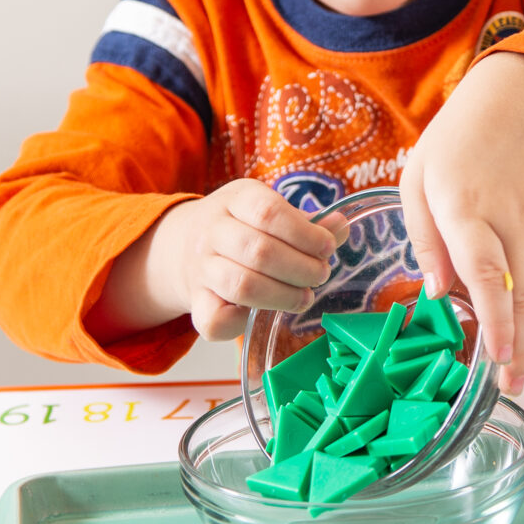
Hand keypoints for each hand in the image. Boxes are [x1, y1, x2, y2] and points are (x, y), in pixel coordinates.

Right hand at [170, 181, 349, 340]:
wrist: (183, 244)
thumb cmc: (240, 226)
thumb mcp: (269, 210)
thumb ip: (305, 222)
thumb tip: (340, 226)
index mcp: (235, 199)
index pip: (268, 212)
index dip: (304, 234)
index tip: (327, 248)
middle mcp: (212, 230)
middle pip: (259, 252)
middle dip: (301, 268)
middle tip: (320, 275)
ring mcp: (200, 267)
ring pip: (242, 286)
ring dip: (283, 296)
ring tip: (304, 297)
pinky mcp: (195, 301)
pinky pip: (213, 320)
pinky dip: (240, 323)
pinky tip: (262, 313)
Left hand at [398, 52, 523, 394]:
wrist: (522, 102)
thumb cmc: (456, 143)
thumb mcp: (418, 180)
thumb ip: (424, 240)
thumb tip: (435, 294)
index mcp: (466, 210)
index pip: (486, 273)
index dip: (496, 320)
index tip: (498, 357)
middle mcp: (510, 221)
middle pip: (521, 294)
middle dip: (518, 346)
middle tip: (509, 387)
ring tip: (517, 372)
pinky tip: (523, 324)